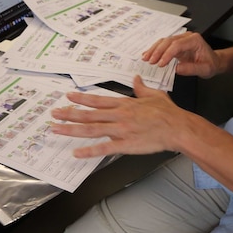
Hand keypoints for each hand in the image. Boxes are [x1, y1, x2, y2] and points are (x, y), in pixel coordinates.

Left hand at [51, 76, 184, 157]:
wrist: (178, 128)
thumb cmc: (168, 113)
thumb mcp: (154, 94)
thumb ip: (141, 88)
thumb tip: (136, 79)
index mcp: (125, 104)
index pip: (98, 100)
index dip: (81, 98)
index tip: (68, 97)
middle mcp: (119, 116)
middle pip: (89, 115)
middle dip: (69, 114)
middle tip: (54, 114)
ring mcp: (121, 130)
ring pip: (92, 129)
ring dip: (72, 130)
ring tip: (57, 129)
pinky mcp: (126, 145)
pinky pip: (104, 148)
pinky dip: (89, 151)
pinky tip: (77, 153)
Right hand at [142, 31, 219, 77]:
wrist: (214, 61)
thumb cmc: (211, 64)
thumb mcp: (205, 69)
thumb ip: (191, 69)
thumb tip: (177, 69)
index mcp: (194, 40)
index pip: (177, 45)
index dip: (167, 54)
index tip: (160, 64)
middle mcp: (186, 37)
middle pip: (168, 41)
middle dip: (158, 51)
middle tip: (150, 61)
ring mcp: (181, 40)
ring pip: (164, 41)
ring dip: (154, 50)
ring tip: (146, 58)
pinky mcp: (176, 45)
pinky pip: (164, 45)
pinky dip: (156, 50)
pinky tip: (148, 54)